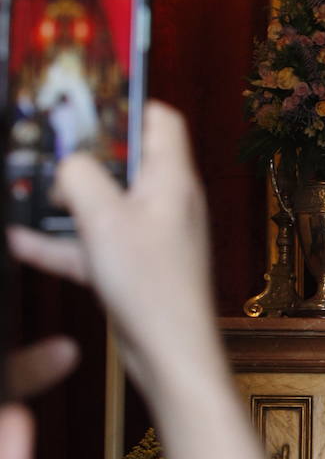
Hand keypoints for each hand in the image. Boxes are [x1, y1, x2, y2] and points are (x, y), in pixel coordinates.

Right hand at [8, 102, 219, 392]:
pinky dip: (60, 242)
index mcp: (171, 179)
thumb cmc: (152, 286)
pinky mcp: (132, 266)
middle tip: (41, 149)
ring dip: (63, 202)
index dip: (126, 105)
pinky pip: (91, 244)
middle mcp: (164, 202)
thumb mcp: (104, 219)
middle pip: (122, 160)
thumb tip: (67, 165)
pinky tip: (19, 242)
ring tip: (21, 192)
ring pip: (101, 204)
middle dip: (80, 156)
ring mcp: (148, 235)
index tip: (86, 103)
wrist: (170, 355)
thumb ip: (80, 177)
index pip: (160, 120)